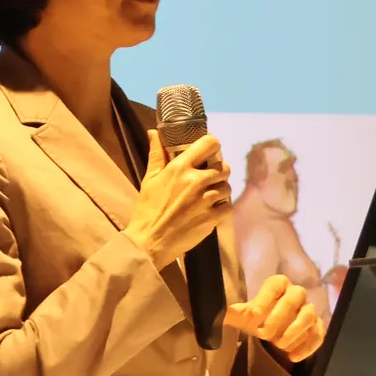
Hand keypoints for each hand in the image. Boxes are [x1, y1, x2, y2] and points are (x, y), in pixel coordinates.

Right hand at [124, 130, 230, 268]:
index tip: (210, 152)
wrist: (150, 241)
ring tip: (209, 196)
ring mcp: (206, 200)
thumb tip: (154, 133)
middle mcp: (196, 180)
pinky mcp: (212, 218)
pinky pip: (228, 206)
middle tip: (210, 178)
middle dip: (219, 171)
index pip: (209, 143)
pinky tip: (211, 209)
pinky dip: (223, 207)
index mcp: (180, 168)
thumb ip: (156, 154)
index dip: (213, 146)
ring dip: (220, 190)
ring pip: (227, 187)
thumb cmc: (147, 209)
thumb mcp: (150, 179)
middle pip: (224, 167)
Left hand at [224, 274, 326, 363]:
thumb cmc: (259, 318)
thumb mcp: (245, 316)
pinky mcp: (317, 327)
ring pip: (309, 314)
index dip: (265, 298)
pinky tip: (293, 357)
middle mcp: (296, 293)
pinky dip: (308, 346)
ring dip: (295, 331)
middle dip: (279, 316)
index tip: (253, 315)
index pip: (275, 284)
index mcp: (278, 285)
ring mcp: (309, 310)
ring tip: (279, 346)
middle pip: (295, 297)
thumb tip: (221, 313)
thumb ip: (235, 313)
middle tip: (264, 334)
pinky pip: (319, 333)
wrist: (273, 329)